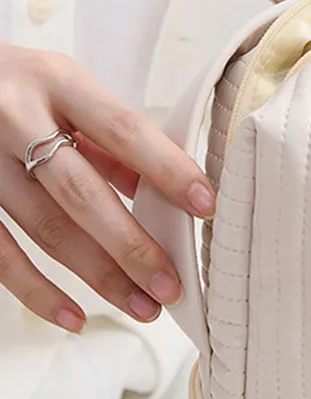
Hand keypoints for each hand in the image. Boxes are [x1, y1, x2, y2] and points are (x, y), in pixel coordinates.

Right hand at [0, 42, 214, 329]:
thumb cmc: (17, 85)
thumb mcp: (67, 90)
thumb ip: (110, 138)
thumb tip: (162, 190)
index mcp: (57, 82)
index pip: (124, 130)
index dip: (167, 168)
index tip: (205, 205)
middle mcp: (14, 117)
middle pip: (81, 192)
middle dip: (132, 245)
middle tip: (171, 284)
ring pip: (45, 229)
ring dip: (99, 276)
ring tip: (142, 306)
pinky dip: (37, 291)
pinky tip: (74, 316)